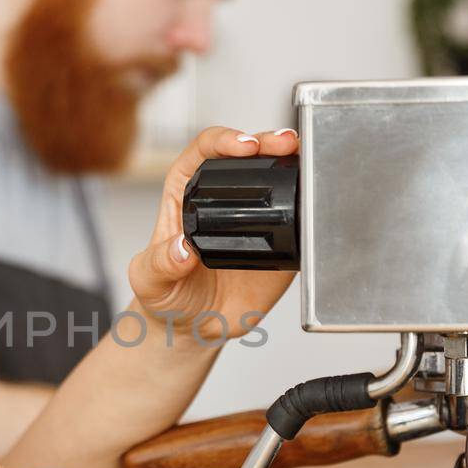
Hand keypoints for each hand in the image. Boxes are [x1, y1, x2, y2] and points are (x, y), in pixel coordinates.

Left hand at [129, 127, 298, 341]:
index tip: (241, 147)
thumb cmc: (167, 296)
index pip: (204, 151)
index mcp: (186, 192)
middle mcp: (224, 198)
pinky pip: (299, 217)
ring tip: (305, 158)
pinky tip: (318, 196)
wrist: (195, 327)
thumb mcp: (149, 280)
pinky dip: (311, 202)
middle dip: (267, 140)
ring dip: (294, 162)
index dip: (223, 140)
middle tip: (281, 144)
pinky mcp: (280, 242)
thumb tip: (180, 249)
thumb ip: (159, 263)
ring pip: (277, 176)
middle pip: (247, 154)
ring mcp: (255, 217)